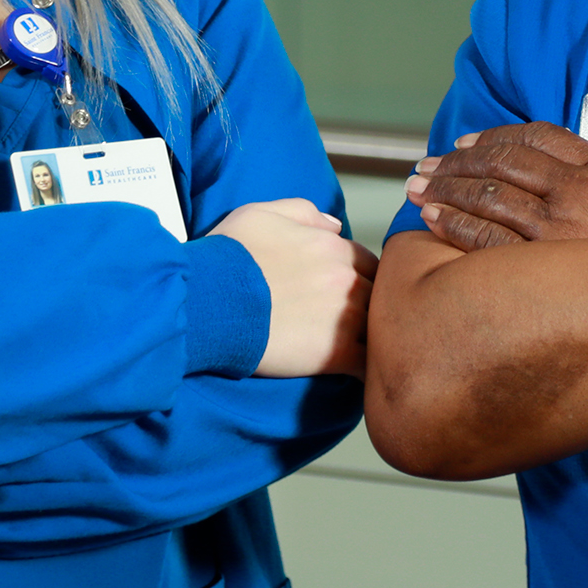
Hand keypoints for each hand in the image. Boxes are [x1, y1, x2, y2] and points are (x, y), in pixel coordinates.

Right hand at [211, 198, 377, 379]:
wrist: (207, 301)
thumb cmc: (227, 257)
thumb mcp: (260, 214)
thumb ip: (303, 212)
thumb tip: (335, 225)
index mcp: (332, 246)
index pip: (368, 262)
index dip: (359, 278)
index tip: (345, 294)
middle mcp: (345, 278)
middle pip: (380, 293)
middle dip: (371, 306)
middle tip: (352, 323)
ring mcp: (344, 316)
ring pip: (380, 328)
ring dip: (374, 337)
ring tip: (362, 350)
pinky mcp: (335, 353)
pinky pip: (368, 364)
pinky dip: (367, 370)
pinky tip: (359, 376)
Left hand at [406, 121, 587, 250]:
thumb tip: (553, 168)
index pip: (537, 136)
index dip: (493, 137)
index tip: (464, 144)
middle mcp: (582, 190)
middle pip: (504, 162)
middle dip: (457, 162)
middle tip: (426, 165)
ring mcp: (563, 228)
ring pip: (489, 196)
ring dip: (446, 188)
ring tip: (418, 188)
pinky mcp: (547, 266)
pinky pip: (488, 239)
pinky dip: (455, 225)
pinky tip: (434, 219)